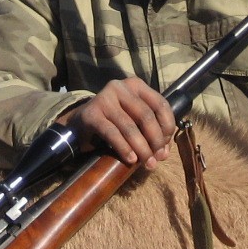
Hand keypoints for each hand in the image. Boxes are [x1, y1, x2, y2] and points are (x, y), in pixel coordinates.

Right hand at [57, 78, 176, 168]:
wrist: (80, 122)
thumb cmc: (114, 120)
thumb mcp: (135, 120)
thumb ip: (151, 132)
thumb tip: (164, 153)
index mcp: (135, 85)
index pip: (160, 104)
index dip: (167, 127)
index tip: (166, 146)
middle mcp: (120, 87)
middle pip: (146, 116)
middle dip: (155, 140)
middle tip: (157, 158)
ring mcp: (104, 99)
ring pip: (130, 127)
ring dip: (142, 148)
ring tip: (147, 163)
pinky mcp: (91, 114)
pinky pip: (112, 134)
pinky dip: (124, 148)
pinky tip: (131, 159)